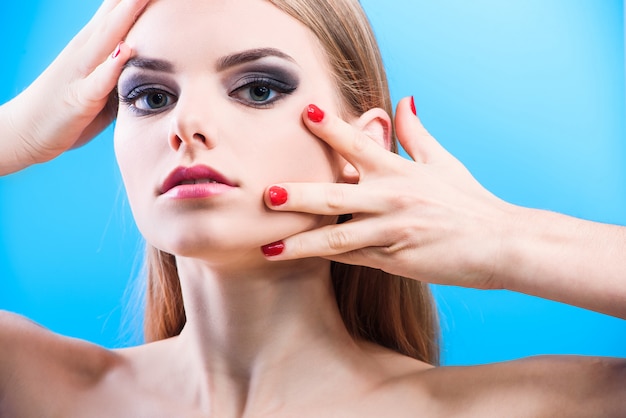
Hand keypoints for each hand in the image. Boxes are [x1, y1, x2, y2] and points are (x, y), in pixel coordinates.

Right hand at [1, 0, 150, 173]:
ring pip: (108, 37)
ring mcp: (80, 71)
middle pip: (116, 14)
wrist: (26, 132)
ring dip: (127, 14)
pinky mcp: (79, 98)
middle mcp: (86, 49)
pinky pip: (98, 80)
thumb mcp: (104, 82)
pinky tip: (128, 49)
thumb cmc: (70, 107)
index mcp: (95, 44)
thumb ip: (125, 67)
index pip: (119, 11)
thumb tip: (154, 63)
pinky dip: (112, 65)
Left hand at [262, 97, 517, 289]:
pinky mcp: (395, 260)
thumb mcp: (443, 162)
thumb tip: (403, 100)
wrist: (500, 242)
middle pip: (335, 195)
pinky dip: (329, 257)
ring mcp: (392, 232)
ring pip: (337, 236)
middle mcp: (392, 198)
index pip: (359, 144)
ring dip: (300, 242)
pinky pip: (354, 258)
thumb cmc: (470, 202)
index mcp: (401, 171)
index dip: (331, 127)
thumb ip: (416, 133)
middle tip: (267, 193)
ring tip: (268, 247)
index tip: (304, 112)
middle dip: (298, 195)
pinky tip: (303, 258)